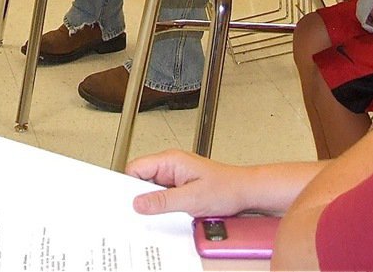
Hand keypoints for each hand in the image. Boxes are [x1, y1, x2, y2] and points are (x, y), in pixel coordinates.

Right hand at [128, 150, 248, 216]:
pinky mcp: (180, 186)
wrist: (245, 191)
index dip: (128, 185)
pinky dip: (163, 206)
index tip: (127, 202)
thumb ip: (162, 201)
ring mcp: (175, 176)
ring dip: (154, 202)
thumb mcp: (191, 198)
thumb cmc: (226, 188)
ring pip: (152, 189)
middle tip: (146, 211)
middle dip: (141, 196)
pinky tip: (171, 213)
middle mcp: (171, 165)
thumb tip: (139, 203)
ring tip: (164, 212)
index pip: (136, 167)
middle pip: (141, 179)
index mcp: (170, 160)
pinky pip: (163, 195)